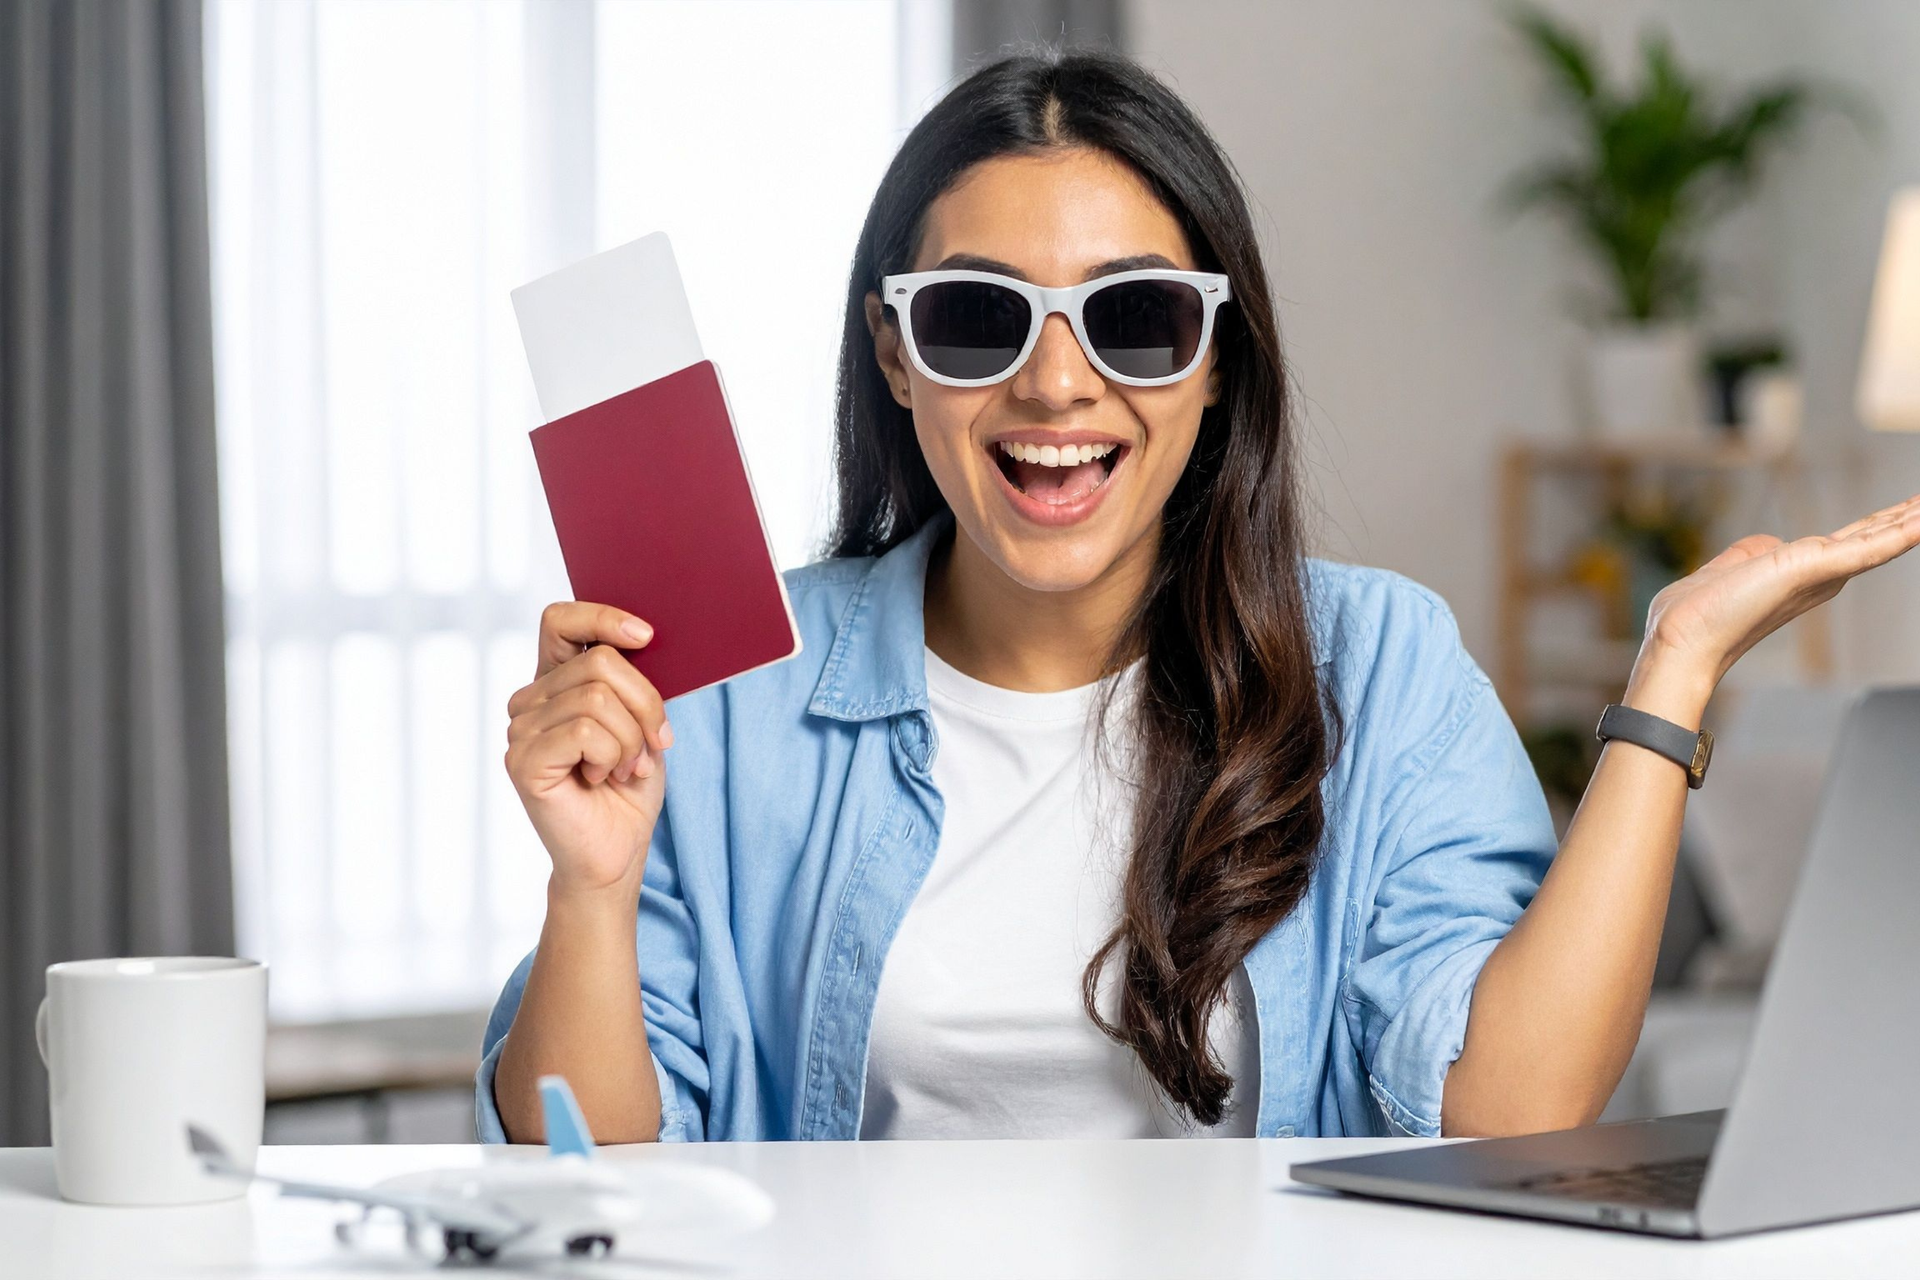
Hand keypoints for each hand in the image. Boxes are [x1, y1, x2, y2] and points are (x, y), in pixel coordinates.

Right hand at [504, 603, 673, 898]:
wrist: (615, 852)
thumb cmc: (628, 787)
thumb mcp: (641, 722)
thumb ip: (630, 681)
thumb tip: (641, 638)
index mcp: (555, 682)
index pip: (561, 620)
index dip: (603, 616)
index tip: (646, 636)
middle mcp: (530, 700)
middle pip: (600, 662)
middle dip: (645, 704)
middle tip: (653, 744)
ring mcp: (521, 730)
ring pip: (599, 697)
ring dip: (632, 739)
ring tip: (625, 768)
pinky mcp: (523, 761)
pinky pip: (586, 731)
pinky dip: (612, 756)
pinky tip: (602, 778)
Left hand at [1636, 491, 1919, 696]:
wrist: (1686, 636)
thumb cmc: (1699, 612)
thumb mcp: (1732, 566)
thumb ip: (1754, 552)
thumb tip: (1767, 544)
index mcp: (1803, 573)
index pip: (1851, 541)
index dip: (1880, 523)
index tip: (1908, 508)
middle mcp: (1821, 577)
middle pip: (1874, 537)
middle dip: (1906, 518)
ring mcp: (1824, 573)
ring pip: (1881, 540)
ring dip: (1912, 521)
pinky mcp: (1821, 567)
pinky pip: (1872, 546)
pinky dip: (1903, 533)